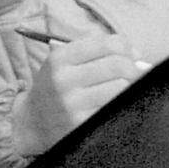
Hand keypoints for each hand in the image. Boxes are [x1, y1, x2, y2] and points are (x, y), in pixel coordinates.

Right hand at [11, 36, 145, 156]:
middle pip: (119, 65)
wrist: (30, 123)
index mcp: (60, 58)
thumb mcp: (65, 61)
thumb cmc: (57, 87)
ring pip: (121, 87)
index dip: (127, 48)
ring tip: (122, 89)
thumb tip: (138, 55)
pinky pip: (114, 108)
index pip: (109, 43)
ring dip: (129, 87)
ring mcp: (71, 104)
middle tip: (133, 74)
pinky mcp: (79, 124)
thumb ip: (99, 50)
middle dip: (133, 68)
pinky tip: (113, 104)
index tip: (130, 55)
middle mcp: (63, 80)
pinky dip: (121, 104)